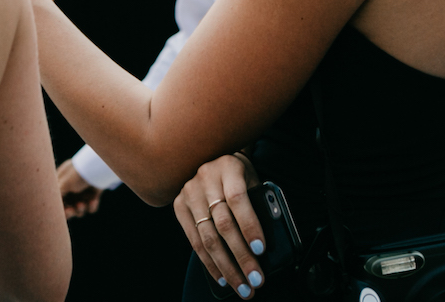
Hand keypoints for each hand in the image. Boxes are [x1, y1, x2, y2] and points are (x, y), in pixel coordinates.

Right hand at [55, 160, 101, 218]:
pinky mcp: (93, 196)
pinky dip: (92, 206)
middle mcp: (71, 190)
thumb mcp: (63, 184)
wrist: (97, 166)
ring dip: (80, 209)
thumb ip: (56, 196)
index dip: (59, 208)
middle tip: (70, 211)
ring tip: (82, 204)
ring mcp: (82, 194)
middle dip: (69, 212)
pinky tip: (93, 201)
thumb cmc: (77, 174)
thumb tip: (51, 206)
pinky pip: (91, 208)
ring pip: (79, 210)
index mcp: (61, 185)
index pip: (57, 201)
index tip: (61, 210)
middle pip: (68, 209)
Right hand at [173, 154, 264, 298]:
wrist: (214, 158)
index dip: (249, 225)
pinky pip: (194, 241)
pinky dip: (209, 263)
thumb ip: (258, 204)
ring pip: (208, 237)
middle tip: (255, 279)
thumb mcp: (252, 181)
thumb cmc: (240, 175)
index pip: (237, 199)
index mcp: (229, 167)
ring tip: (241, 286)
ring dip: (226, 267)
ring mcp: (189, 192)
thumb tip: (265, 245)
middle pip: (223, 223)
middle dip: (241, 256)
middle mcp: (205, 178)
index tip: (261, 250)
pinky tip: (222, 278)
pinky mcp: (179, 206)